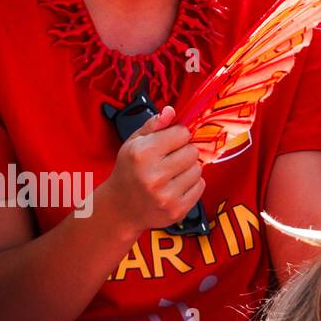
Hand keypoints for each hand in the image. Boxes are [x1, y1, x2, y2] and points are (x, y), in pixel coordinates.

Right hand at [96, 105, 204, 236]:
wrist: (120, 207)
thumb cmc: (128, 171)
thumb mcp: (132, 143)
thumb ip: (153, 125)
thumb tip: (171, 111)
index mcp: (142, 154)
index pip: (181, 133)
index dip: (178, 135)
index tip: (171, 140)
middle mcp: (154, 175)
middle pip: (192, 151)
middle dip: (185, 151)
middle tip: (171, 158)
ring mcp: (167, 195)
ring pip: (198, 169)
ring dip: (189, 168)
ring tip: (173, 172)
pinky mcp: (178, 209)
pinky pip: (200, 187)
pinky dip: (192, 184)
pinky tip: (176, 185)